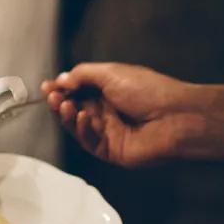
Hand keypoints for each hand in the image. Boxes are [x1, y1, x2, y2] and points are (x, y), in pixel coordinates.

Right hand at [44, 62, 208, 167]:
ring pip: (78, 126)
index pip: (78, 90)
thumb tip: (62, 79)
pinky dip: (83, 129)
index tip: (48, 86)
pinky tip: (84, 118)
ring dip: (68, 115)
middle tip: (53, 96)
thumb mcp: (111, 73)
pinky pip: (89, 142)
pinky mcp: (111, 151)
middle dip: (61, 101)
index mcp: (108, 90)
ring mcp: (109, 132)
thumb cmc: (149, 90)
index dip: (62, 88)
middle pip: (75, 108)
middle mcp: (107, 111)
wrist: (175, 117)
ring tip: (65, 105)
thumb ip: (83, 75)